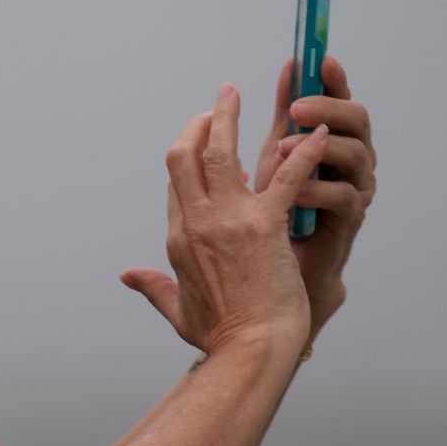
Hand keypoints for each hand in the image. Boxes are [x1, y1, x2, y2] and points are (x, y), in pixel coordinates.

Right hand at [120, 82, 328, 357]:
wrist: (250, 351)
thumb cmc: (220, 337)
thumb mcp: (177, 311)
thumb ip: (153, 288)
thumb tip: (128, 276)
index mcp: (178, 240)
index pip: (176, 186)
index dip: (187, 159)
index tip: (201, 142)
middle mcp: (197, 223)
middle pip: (184, 157)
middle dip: (198, 125)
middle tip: (215, 104)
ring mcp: (228, 221)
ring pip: (220, 153)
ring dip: (229, 118)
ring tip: (236, 94)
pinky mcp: (266, 226)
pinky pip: (284, 178)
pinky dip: (302, 152)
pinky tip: (318, 134)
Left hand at [251, 56, 376, 343]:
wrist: (280, 285)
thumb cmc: (269, 219)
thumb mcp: (266, 161)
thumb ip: (271, 122)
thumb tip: (280, 73)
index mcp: (328, 140)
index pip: (338, 98)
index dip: (333, 77)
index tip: (317, 59)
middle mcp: (349, 159)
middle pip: (356, 116)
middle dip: (326, 104)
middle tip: (295, 107)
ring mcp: (354, 188)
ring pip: (356, 151)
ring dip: (315, 147)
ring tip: (282, 148)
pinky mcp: (349, 221)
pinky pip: (343, 197)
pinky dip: (315, 191)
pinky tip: (291, 195)